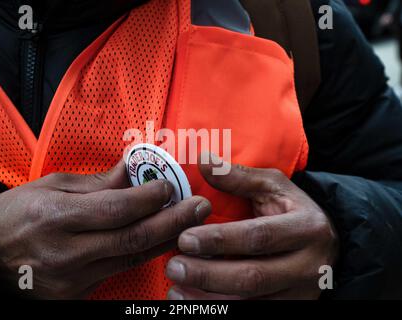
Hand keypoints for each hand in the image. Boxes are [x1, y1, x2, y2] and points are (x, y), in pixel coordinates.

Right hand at [0, 160, 210, 298]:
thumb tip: (133, 169)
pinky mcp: (77, 294)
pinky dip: (145, 253)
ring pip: (133, 256)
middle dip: (174, 220)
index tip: (170, 184)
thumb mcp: (51, 186)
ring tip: (191, 222)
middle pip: (133, 237)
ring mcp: (73, 278)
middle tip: (201, 206)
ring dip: (167, 237)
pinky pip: (120, 270)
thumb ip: (97, 182)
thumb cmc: (17, 213)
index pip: (116, 208)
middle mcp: (67, 251)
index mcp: (56, 217)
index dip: (150, 197)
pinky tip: (163, 240)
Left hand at [166, 156, 337, 299]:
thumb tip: (202, 160)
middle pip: (254, 277)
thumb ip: (239, 177)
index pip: (259, 236)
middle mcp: (309, 266)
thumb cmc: (292, 210)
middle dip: (209, 275)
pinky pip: (255, 315)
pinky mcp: (292, 310)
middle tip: (174, 266)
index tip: (185, 238)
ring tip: (176, 290)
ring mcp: (302, 294)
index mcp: (306, 228)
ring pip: (252, 304)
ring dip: (210, 301)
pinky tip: (194, 305)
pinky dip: (221, 312)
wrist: (325, 243)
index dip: (220, 239)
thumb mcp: (274, 186)